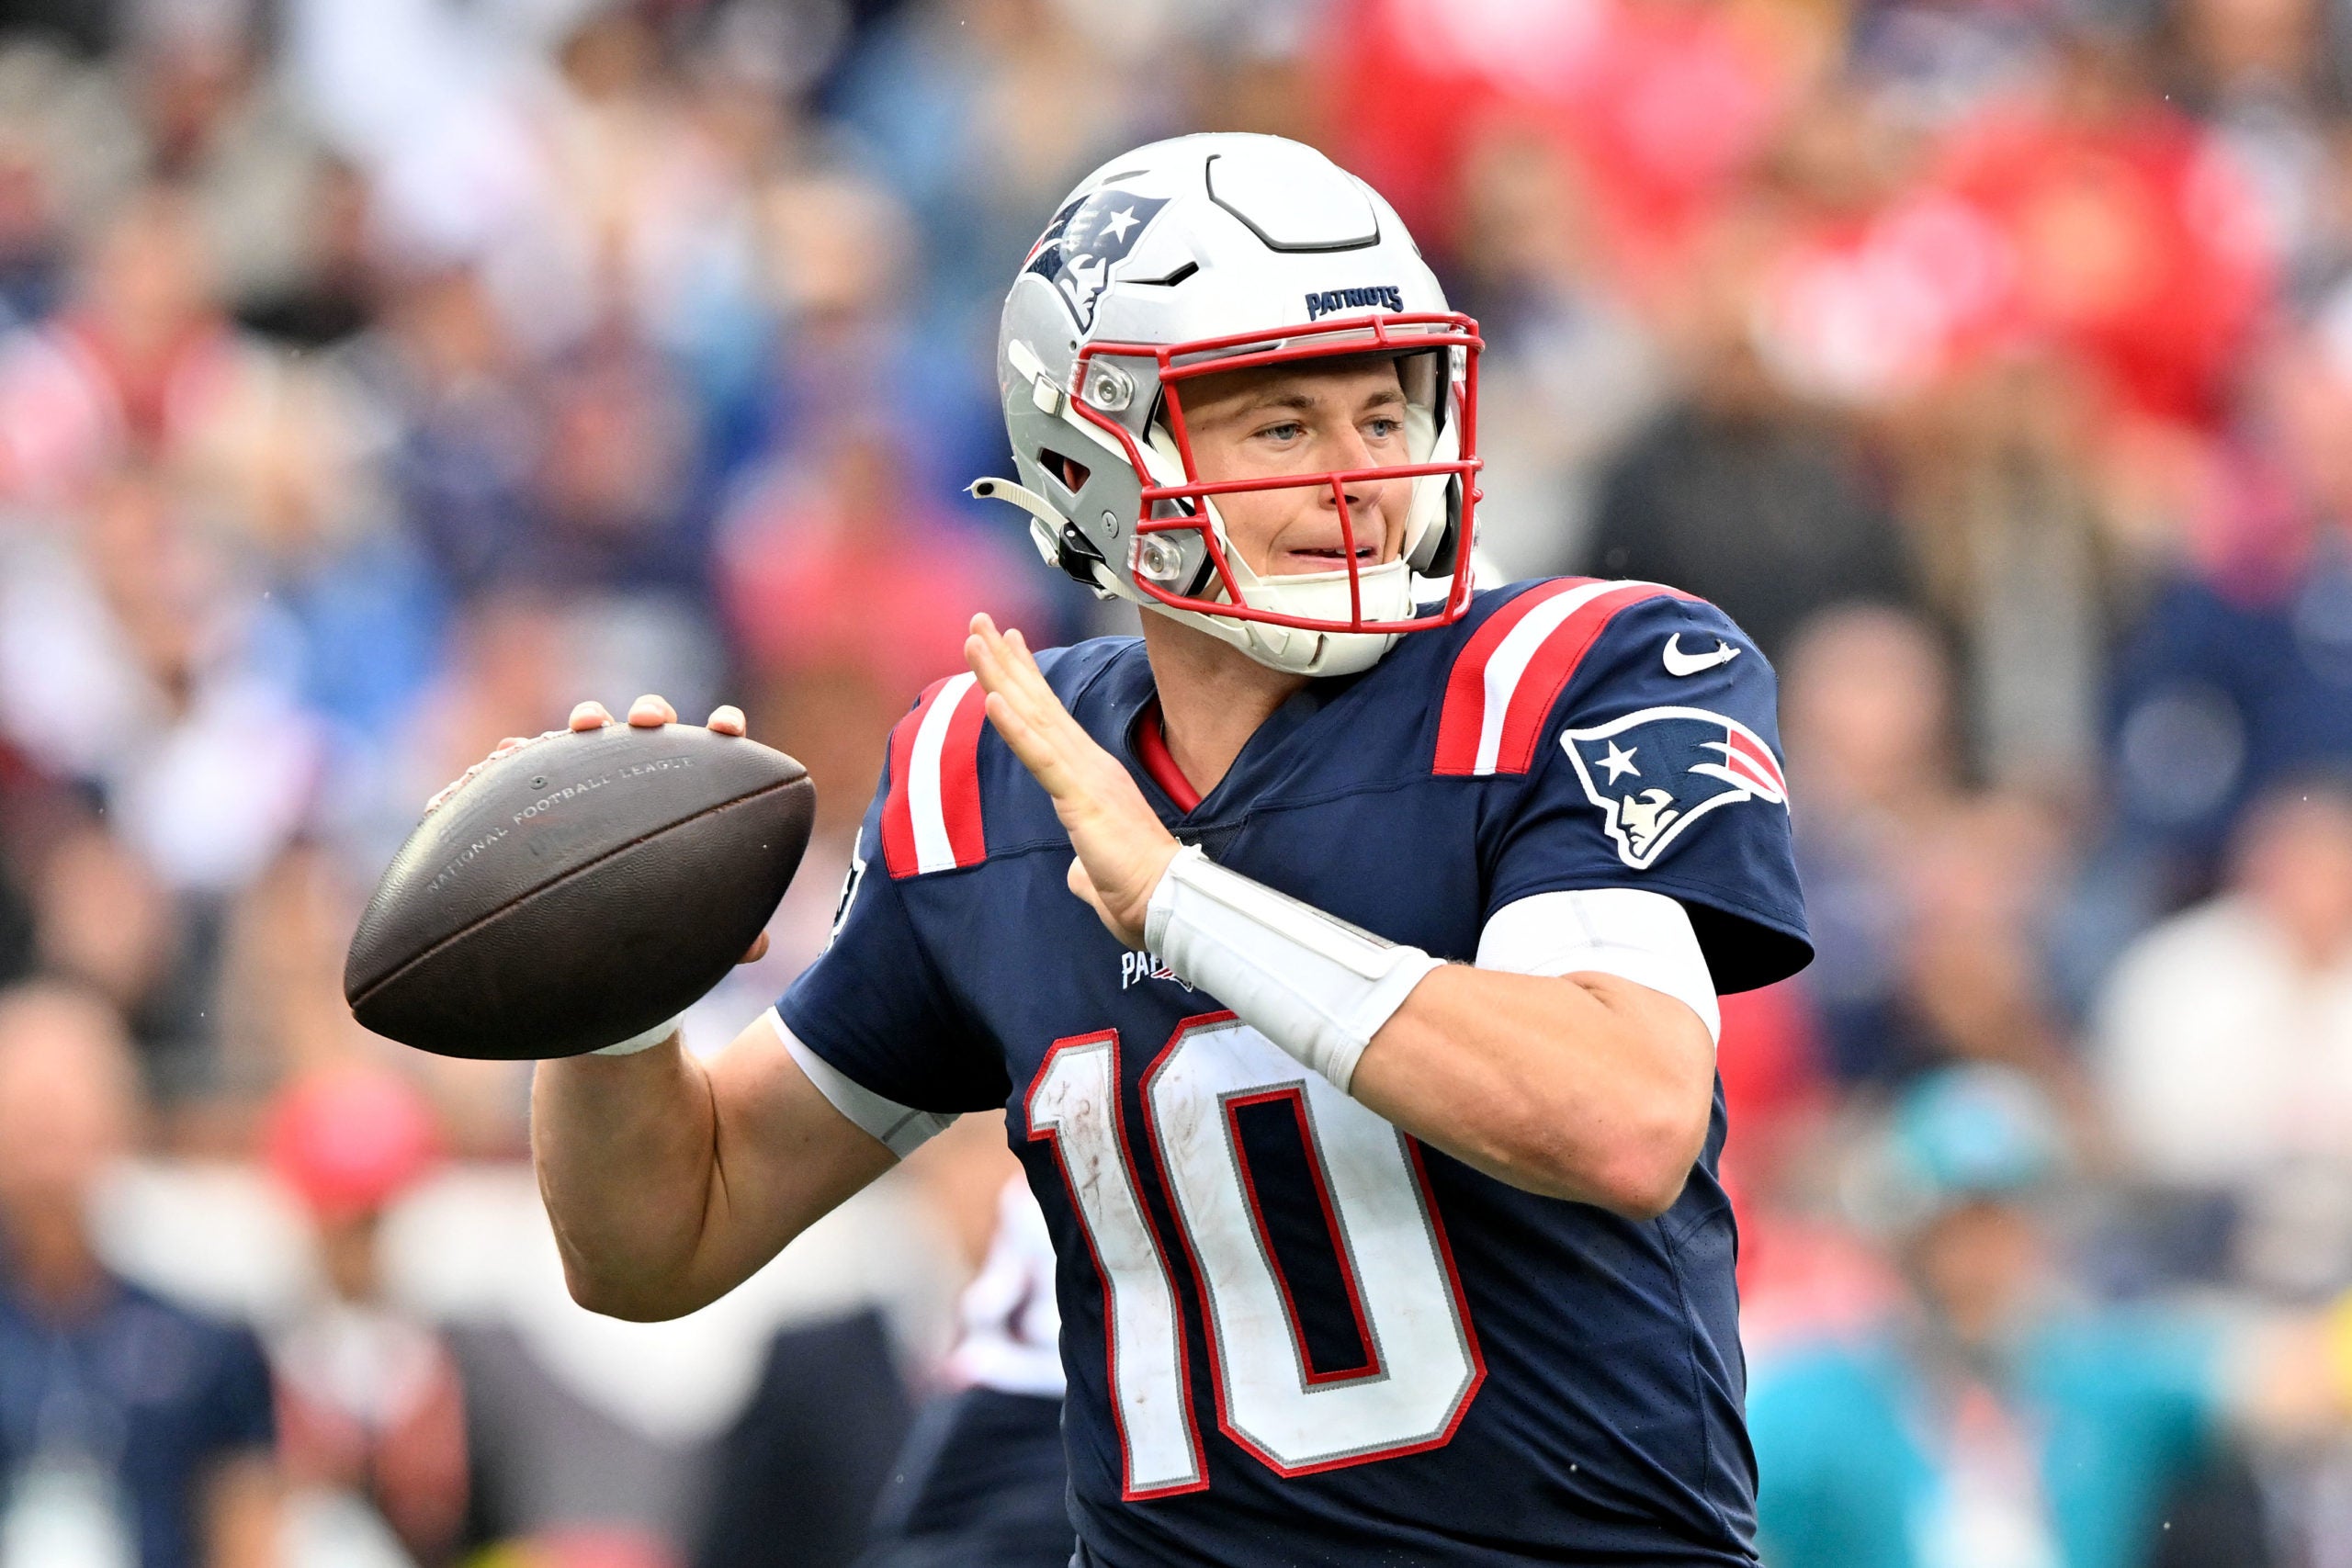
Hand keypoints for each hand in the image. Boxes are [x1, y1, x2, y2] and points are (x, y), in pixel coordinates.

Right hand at [427, 695, 767, 963]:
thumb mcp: (689, 927)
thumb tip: (758, 947)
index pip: (713, 751)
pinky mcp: (542, 787)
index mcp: (687, 791)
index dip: (723, 733)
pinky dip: (516, 757)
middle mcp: (639, 772)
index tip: (727, 728)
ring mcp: (589, 774)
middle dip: (652, 713)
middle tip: (649, 723)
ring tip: (586, 724)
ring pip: (591, 733)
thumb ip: (726, 932)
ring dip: (590, 720)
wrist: (586, 927)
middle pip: (651, 726)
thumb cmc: (653, 915)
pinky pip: (525, 766)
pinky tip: (510, 755)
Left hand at [964, 614, 1177, 948]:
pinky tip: (992, 700)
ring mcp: (1086, 775)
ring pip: (1034, 717)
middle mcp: (1088, 764)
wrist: (1167, 902)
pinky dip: (1015, 728)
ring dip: (1000, 676)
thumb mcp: (1098, 874)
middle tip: (978, 620)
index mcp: (1091, 776)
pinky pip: (1042, 757)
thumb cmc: (1140, 891)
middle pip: (1038, 703)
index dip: (1025, 678)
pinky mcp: (1083, 797)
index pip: (1050, 718)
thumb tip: (1075, 877)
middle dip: (1004, 660)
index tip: (1006, 642)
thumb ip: (1083, 868)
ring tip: (974, 639)